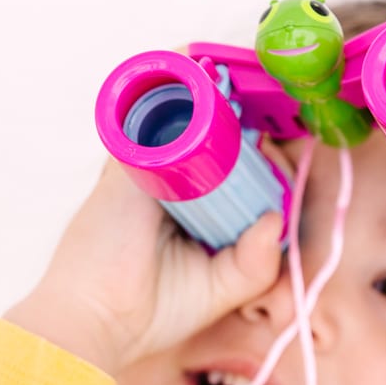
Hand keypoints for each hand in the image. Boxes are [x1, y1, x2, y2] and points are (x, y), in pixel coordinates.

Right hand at [5, 46, 287, 375]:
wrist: (99, 318)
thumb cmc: (154, 310)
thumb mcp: (222, 288)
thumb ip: (257, 262)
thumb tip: (277, 219)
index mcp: (195, 211)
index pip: (237, 172)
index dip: (266, 160)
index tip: (286, 155)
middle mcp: (170, 182)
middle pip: (217, 137)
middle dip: (249, 125)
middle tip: (278, 124)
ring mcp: (145, 165)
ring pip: (185, 113)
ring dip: (216, 93)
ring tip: (244, 82)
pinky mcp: (126, 156)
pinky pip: (147, 106)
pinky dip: (173, 81)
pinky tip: (202, 65)